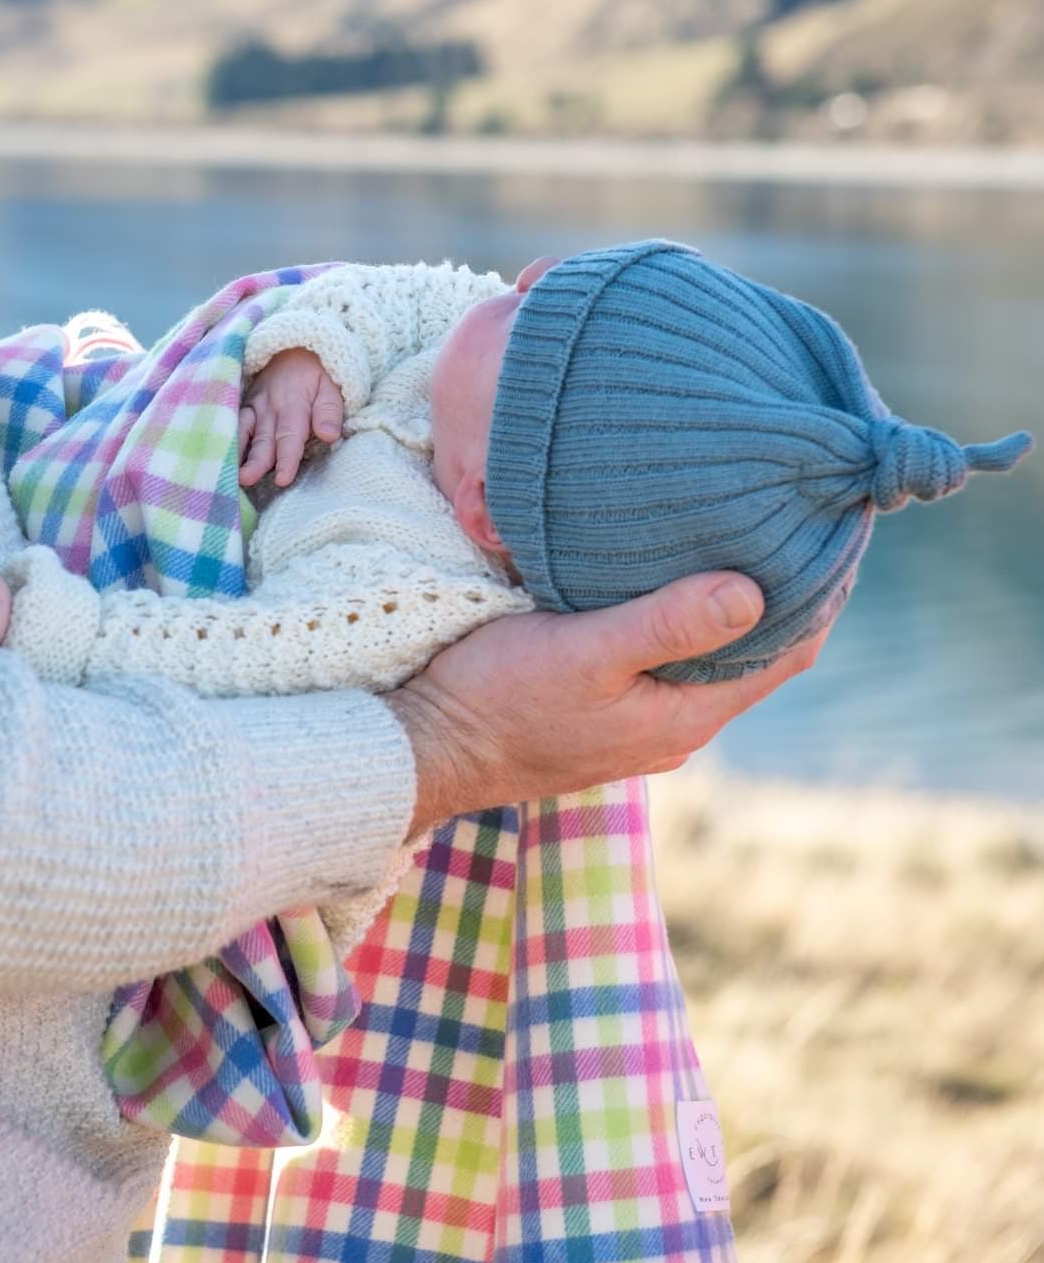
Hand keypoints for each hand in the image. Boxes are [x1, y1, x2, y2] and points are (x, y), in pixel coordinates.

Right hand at [239, 349, 344, 489]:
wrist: (295, 344)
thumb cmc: (318, 371)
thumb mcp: (332, 385)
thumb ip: (329, 411)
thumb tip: (328, 436)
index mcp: (294, 403)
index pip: (291, 436)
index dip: (287, 458)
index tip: (282, 478)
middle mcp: (270, 407)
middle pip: (264, 439)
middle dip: (256, 461)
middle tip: (247, 479)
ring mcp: (255, 405)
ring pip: (246, 432)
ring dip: (238, 453)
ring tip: (231, 473)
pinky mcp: (246, 404)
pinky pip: (235, 422)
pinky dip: (228, 437)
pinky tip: (220, 454)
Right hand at [386, 572, 831, 838]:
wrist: (420, 749)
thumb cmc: (495, 699)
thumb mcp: (584, 652)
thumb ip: (668, 624)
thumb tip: (756, 590)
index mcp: (686, 715)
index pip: (790, 650)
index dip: (822, 592)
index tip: (841, 528)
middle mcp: (674, 725)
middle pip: (758, 650)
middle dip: (785, 589)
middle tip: (800, 513)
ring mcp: (637, 721)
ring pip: (711, 653)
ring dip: (733, 601)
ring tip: (745, 528)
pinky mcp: (601, 708)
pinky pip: (667, 656)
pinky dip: (685, 614)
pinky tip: (668, 571)